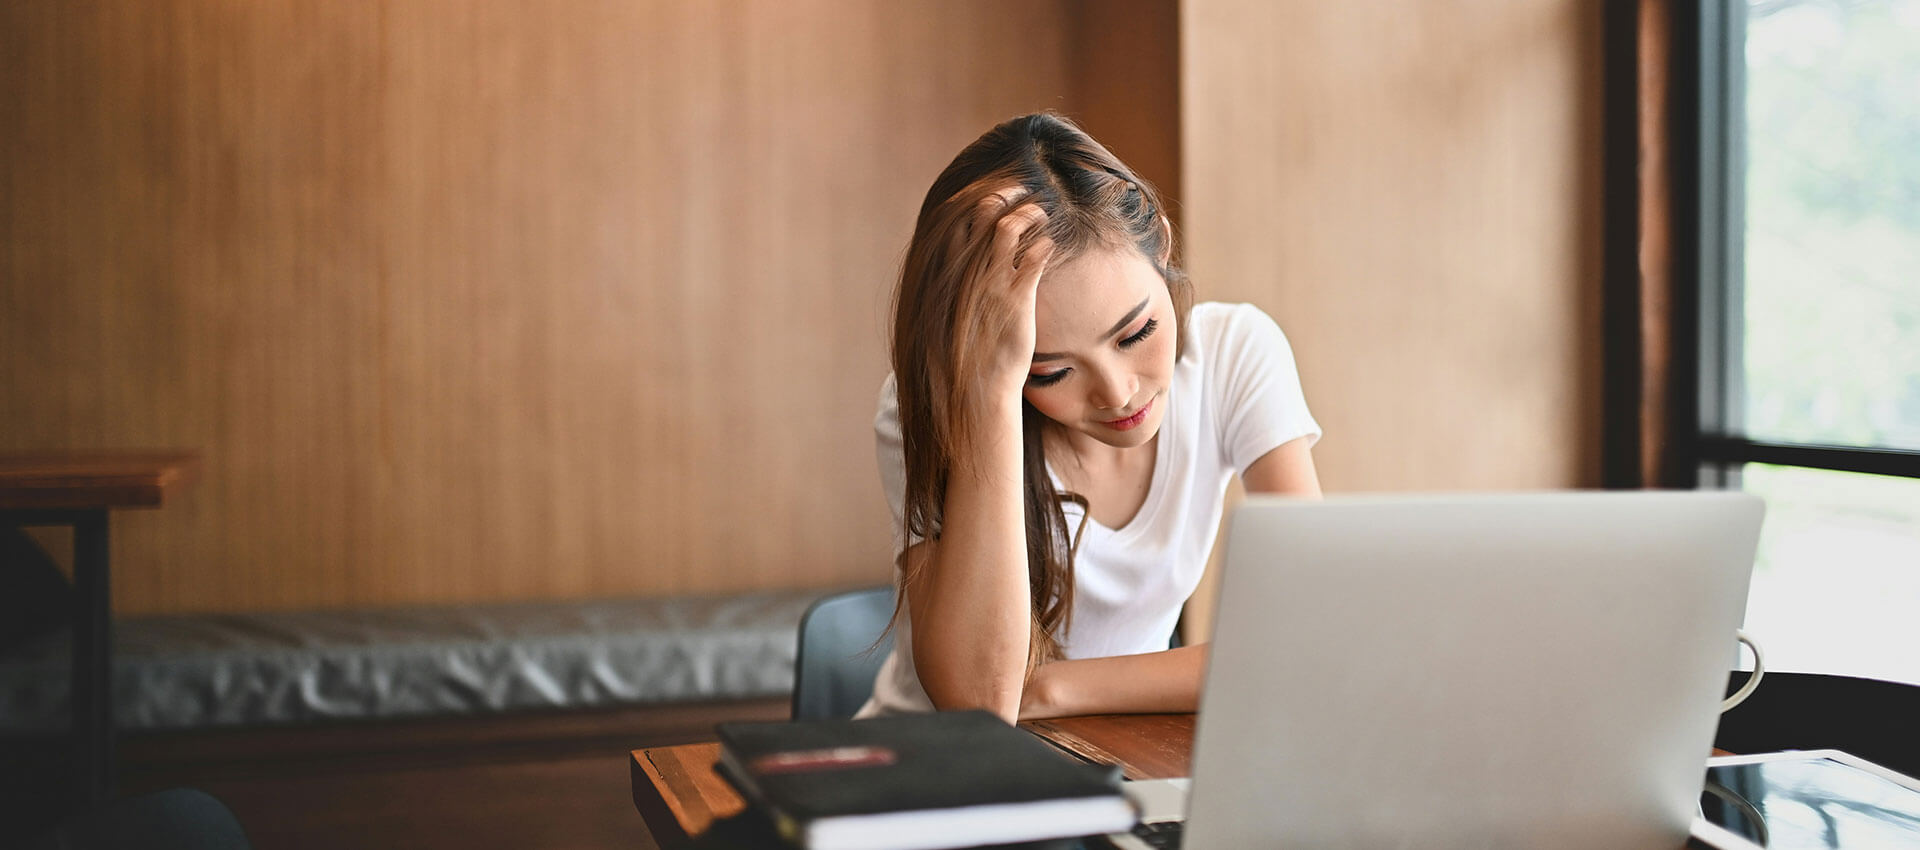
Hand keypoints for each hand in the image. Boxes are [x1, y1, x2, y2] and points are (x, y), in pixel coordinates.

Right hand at [956, 193, 1054, 399]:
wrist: (972, 389)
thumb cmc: (961, 357)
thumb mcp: (942, 317)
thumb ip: (949, 289)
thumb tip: (954, 275)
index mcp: (945, 272)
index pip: (956, 218)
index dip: (977, 199)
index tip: (993, 194)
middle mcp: (966, 272)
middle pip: (982, 213)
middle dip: (1004, 194)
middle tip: (1021, 192)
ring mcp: (991, 283)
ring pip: (1010, 227)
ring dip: (1028, 213)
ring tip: (1040, 213)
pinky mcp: (1016, 298)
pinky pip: (1034, 257)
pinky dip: (1044, 244)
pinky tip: (1049, 247)